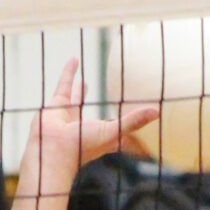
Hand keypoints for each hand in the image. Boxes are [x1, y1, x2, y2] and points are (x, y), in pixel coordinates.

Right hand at [28, 58, 158, 176]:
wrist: (52, 149)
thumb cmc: (83, 145)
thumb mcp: (113, 132)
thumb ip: (133, 122)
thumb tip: (157, 111)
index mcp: (104, 137)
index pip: (123, 132)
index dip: (133, 130)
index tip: (140, 125)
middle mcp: (87, 127)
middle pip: (99, 115)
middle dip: (103, 110)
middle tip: (111, 99)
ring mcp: (71, 116)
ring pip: (78, 99)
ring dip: (80, 90)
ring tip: (85, 81)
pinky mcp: (57, 106)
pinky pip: (64, 85)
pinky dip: (69, 73)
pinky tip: (74, 60)